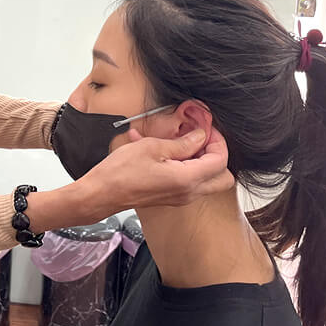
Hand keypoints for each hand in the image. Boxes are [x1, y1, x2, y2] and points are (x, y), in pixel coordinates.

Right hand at [77, 127, 233, 222]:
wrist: (102, 194)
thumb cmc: (121, 171)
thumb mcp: (152, 147)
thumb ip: (181, 143)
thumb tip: (200, 135)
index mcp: (186, 179)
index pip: (220, 161)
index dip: (217, 141)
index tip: (205, 128)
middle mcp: (188, 192)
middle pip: (223, 177)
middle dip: (216, 154)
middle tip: (200, 137)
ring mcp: (181, 197)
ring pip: (208, 180)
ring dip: (201, 159)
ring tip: (180, 141)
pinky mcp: (172, 196)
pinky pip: (190, 181)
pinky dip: (186, 165)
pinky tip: (164, 150)